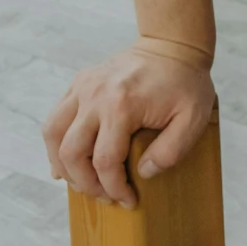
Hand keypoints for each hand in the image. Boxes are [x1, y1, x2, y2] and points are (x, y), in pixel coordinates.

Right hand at [42, 43, 214, 206]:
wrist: (172, 45)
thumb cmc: (185, 83)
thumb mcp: (192, 119)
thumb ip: (171, 151)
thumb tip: (142, 173)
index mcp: (122, 105)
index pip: (104, 161)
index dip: (113, 188)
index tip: (128, 200)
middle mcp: (95, 95)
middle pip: (71, 152)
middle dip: (85, 183)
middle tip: (105, 196)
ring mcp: (84, 86)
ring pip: (53, 134)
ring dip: (62, 164)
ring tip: (81, 182)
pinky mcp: (80, 82)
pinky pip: (56, 118)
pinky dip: (57, 143)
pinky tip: (67, 160)